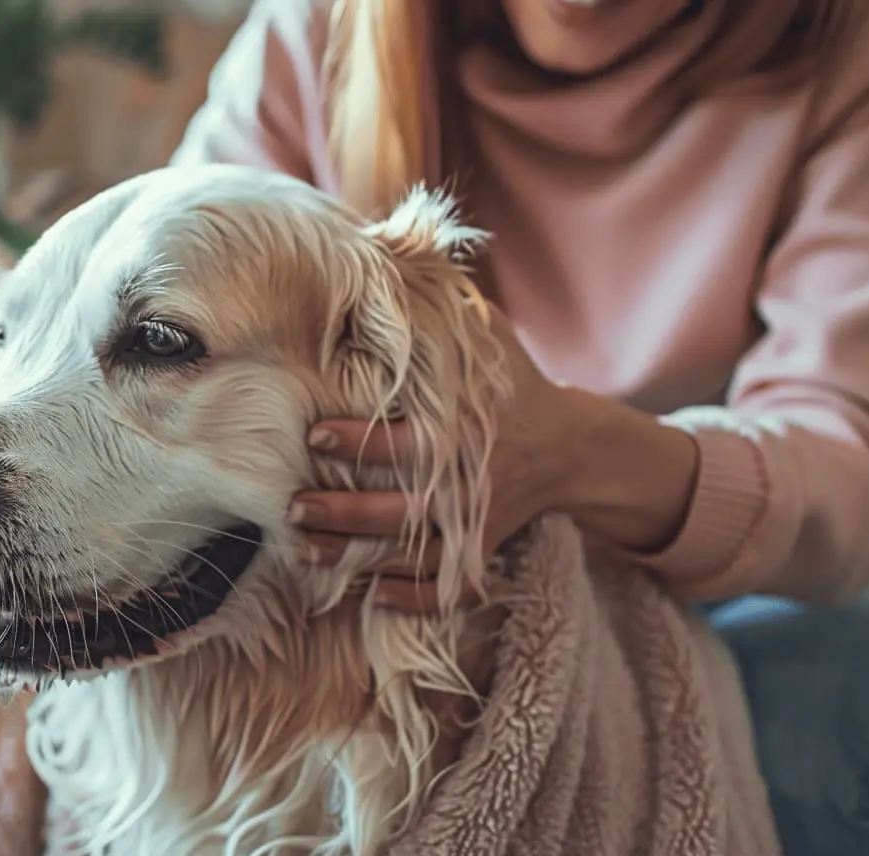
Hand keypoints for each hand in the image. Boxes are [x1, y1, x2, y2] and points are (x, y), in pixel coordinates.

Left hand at [290, 308, 578, 611]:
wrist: (574, 445)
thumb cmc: (511, 382)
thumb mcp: (483, 332)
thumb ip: (435, 296)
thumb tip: (377, 243)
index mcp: (468, 430)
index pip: (408, 443)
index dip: (358, 442)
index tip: (311, 436)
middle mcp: (471, 484)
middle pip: (401, 513)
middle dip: (345, 516)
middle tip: (295, 508)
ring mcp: (477, 525)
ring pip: (413, 560)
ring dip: (357, 562)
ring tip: (306, 550)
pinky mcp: (480, 552)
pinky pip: (445, 592)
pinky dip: (409, 599)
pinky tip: (368, 596)